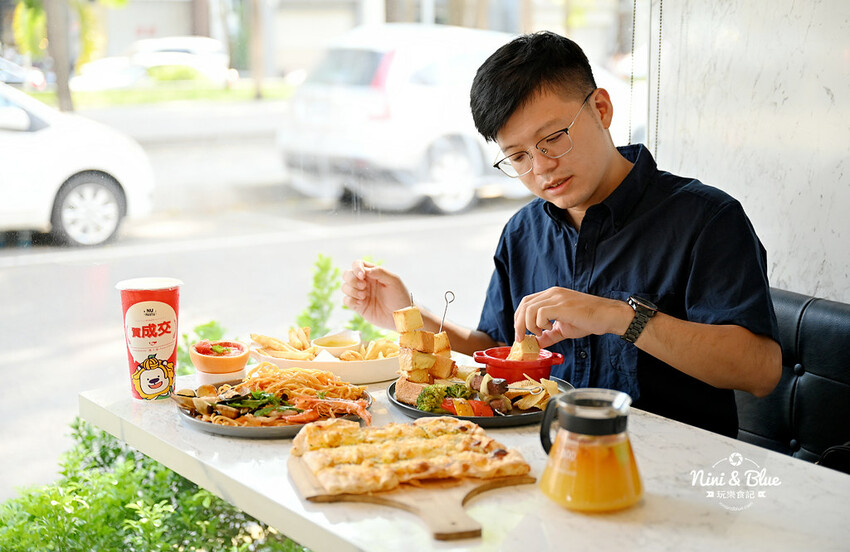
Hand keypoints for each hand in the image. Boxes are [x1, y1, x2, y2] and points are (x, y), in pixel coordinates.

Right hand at [342, 260, 411, 329]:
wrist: (402, 316)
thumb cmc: (400, 296)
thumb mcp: (394, 281)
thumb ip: (380, 272)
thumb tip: (364, 270)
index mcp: (373, 273)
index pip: (357, 264)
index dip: (356, 268)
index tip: (363, 276)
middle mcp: (365, 282)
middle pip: (347, 274)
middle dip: (352, 280)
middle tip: (363, 287)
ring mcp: (360, 294)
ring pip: (345, 287)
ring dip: (352, 291)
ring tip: (364, 296)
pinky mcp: (358, 306)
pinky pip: (346, 300)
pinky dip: (351, 301)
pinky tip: (361, 304)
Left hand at [514, 287, 628, 346]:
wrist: (608, 316)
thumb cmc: (589, 320)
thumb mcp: (563, 328)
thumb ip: (548, 335)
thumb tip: (536, 343)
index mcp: (551, 295)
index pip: (526, 302)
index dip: (519, 318)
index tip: (520, 334)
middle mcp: (552, 293)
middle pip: (524, 305)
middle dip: (518, 324)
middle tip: (521, 339)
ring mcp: (557, 297)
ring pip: (529, 309)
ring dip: (528, 325)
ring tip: (539, 334)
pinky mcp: (563, 305)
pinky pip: (541, 313)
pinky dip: (540, 324)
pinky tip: (550, 329)